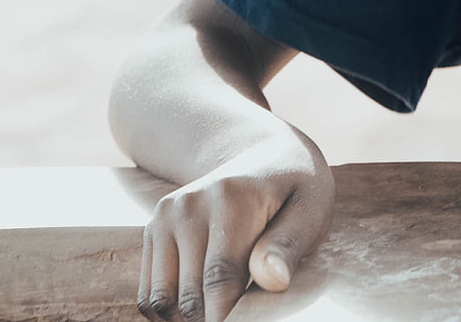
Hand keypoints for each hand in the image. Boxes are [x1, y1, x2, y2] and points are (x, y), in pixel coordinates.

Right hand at [138, 126, 333, 321]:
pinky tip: (203, 302)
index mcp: (231, 199)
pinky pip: (150, 292)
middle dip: (216, 318)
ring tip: (226, 308)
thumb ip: (289, 244)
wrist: (264, 155)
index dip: (230, 317)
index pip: (221, 280)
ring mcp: (165, 217)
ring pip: (163, 300)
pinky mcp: (153, 229)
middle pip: (191, 295)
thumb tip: (273, 281)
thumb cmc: (296, 190)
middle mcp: (188, 206)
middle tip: (244, 313)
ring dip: (189, 317)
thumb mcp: (310, 209)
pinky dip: (170, 310)